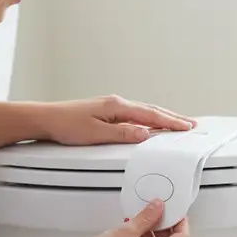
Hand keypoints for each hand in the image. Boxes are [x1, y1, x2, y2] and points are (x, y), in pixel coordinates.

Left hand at [37, 95, 196, 144]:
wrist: (45, 119)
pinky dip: (149, 119)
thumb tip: (145, 134)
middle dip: (172, 117)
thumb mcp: (95, 133)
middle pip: (151, 110)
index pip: (151, 114)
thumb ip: (122, 134)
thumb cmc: (65, 125)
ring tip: (177, 124)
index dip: (171, 122)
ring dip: (162, 117)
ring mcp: (112, 106)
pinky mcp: (106, 112)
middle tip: (190, 124)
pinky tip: (151, 124)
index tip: (187, 127)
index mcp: (117, 106)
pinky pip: (135, 114)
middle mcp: (117, 103)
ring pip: (144, 111)